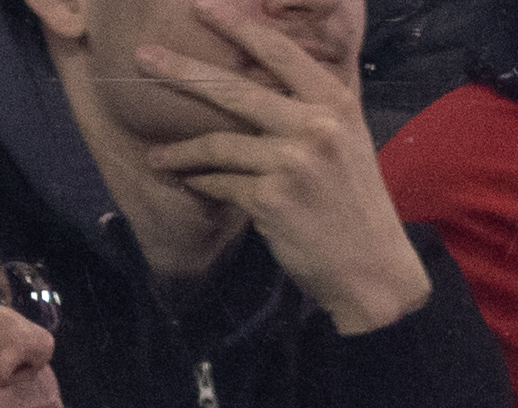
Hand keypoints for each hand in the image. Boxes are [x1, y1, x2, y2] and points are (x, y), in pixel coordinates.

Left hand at [135, 0, 432, 333]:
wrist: (373, 271)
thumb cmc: (356, 208)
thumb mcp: (347, 146)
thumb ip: (311, 112)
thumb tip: (259, 82)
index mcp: (335, 105)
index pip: (279, 53)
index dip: (238, 25)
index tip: (202, 6)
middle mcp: (316, 127)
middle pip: (234, 89)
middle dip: (182, 71)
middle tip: (143, 57)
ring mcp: (292, 163)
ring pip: (218, 144)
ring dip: (180, 152)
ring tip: (158, 156)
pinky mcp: (271, 199)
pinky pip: (219, 183)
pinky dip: (201, 184)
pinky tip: (190, 185)